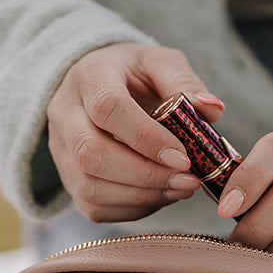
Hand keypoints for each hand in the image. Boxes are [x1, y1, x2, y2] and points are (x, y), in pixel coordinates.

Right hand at [46, 43, 226, 222]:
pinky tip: (161, 195)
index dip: (147, 138)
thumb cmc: (135, 75)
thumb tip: (211, 108)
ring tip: (180, 188)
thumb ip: (185, 82)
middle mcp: (64, 114)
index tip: (183, 157)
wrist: (100, 87)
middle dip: (145, 175)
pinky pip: (93, 206)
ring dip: (141, 196)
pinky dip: (133, 209)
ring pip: (89, 187)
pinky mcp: (67, 178)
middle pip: (91, 154)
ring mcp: (60, 149)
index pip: (108, 109)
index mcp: (88, 76)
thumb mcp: (161, 63)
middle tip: (187, 180)